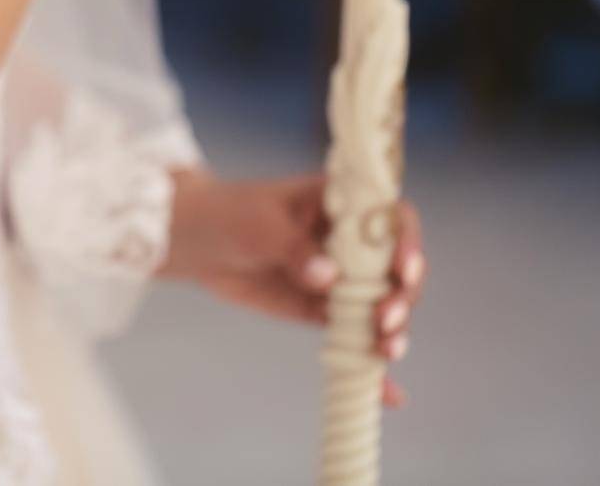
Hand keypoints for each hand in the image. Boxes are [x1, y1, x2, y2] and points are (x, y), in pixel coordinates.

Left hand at [163, 170, 425, 407]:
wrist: (193, 241)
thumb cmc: (227, 215)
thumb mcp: (259, 225)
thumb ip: (294, 249)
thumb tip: (328, 278)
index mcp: (341, 205)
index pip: (393, 218)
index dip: (406, 242)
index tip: (401, 269)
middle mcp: (352, 242)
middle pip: (397, 269)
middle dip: (401, 296)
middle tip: (383, 318)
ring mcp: (341, 278)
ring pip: (383, 305)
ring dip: (394, 329)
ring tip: (385, 350)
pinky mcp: (323, 310)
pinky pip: (355, 336)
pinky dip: (369, 364)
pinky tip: (387, 394)